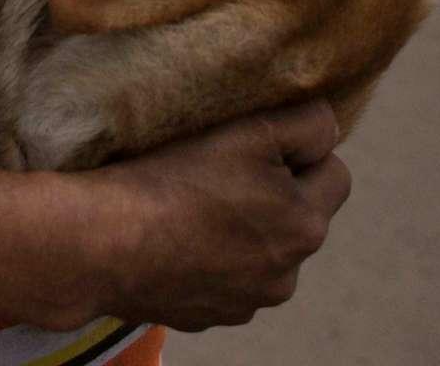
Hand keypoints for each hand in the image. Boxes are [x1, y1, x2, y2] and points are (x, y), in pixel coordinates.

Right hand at [84, 102, 351, 330]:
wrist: (104, 242)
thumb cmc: (175, 177)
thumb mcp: (250, 129)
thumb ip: (306, 123)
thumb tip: (327, 129)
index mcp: (306, 227)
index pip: (335, 173)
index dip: (300, 150)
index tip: (257, 142)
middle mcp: (286, 276)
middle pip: (298, 216)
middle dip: (274, 192)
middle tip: (222, 170)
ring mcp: (246, 303)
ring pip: (261, 250)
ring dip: (243, 229)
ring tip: (193, 205)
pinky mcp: (207, 317)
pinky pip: (224, 278)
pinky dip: (210, 258)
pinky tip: (175, 237)